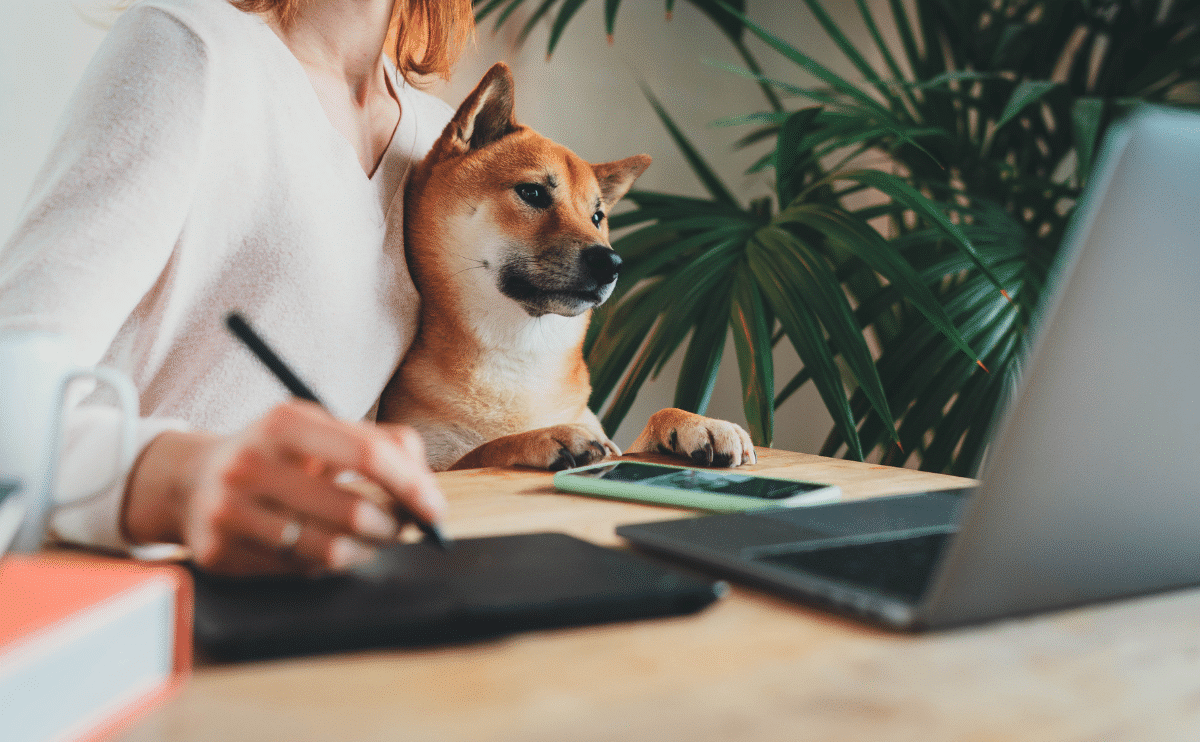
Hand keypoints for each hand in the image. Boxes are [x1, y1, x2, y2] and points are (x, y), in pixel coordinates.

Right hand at [121, 400, 445, 575]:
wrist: (192, 480)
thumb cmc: (281, 454)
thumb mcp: (322, 430)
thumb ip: (383, 447)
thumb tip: (429, 498)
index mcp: (284, 423)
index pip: (369, 455)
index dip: (412, 486)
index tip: (434, 509)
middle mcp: (250, 464)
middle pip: (354, 511)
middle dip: (394, 527)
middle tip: (403, 528)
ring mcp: (228, 511)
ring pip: (331, 551)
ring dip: (366, 550)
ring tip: (370, 539)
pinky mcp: (217, 553)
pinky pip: (300, 572)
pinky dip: (325, 564)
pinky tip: (322, 546)